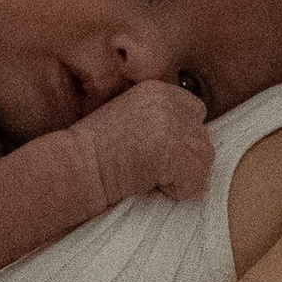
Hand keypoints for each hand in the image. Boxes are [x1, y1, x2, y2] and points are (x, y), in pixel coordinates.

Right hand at [73, 79, 215, 215]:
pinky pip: (195, 183)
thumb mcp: (127, 117)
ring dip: (180, 175)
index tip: (156, 151)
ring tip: (147, 173)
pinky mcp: (178, 154)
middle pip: (202, 137)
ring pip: (202, 161)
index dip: (180, 136)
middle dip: (183, 157)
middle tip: (149, 165)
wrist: (79, 164)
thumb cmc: (94, 149)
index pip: (195, 111)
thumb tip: (183, 141)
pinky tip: (147, 182)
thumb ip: (158, 119)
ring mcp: (177, 127)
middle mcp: (171, 102)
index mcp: (157, 89)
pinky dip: (176, 192)